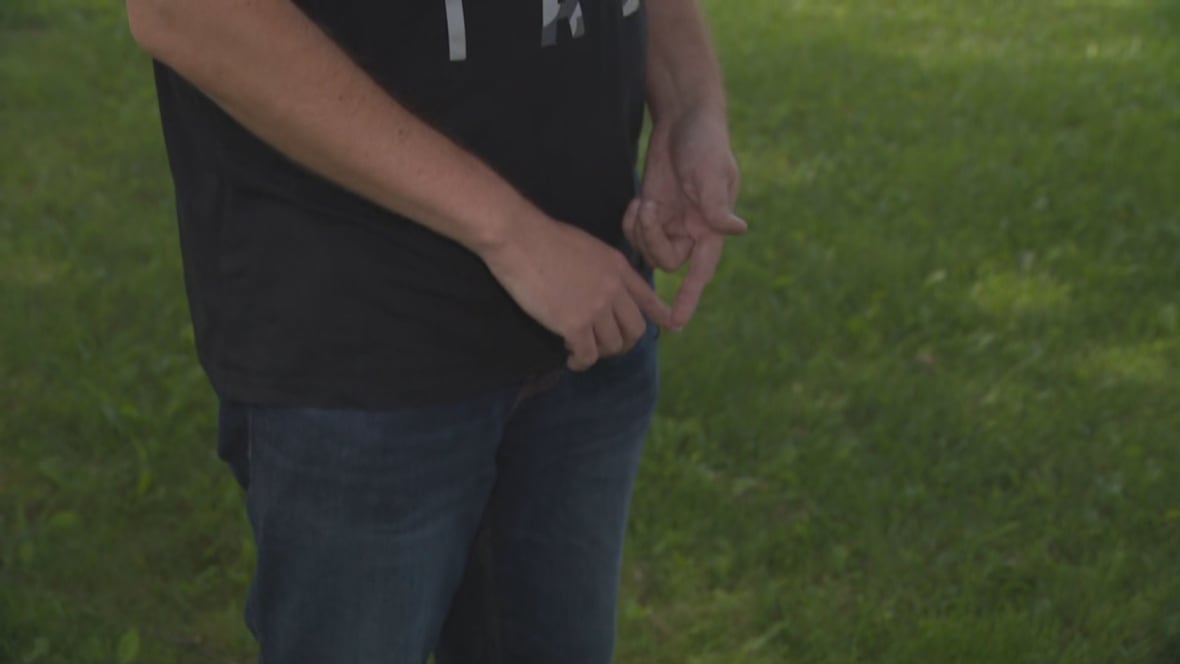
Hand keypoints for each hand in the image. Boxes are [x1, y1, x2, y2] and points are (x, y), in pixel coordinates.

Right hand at [483, 212, 673, 370]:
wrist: (520, 239)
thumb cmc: (543, 238)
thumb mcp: (588, 247)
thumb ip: (601, 269)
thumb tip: (599, 289)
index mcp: (618, 267)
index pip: (648, 297)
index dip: (661, 314)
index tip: (673, 326)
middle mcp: (614, 289)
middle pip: (635, 329)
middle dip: (624, 342)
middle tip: (606, 346)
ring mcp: (596, 307)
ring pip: (612, 345)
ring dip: (599, 352)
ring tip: (581, 349)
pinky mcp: (574, 324)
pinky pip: (587, 354)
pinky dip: (580, 361)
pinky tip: (571, 359)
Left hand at [623, 109, 745, 327]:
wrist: (685, 117)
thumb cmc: (705, 142)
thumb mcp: (710, 173)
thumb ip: (717, 205)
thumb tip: (737, 229)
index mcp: (712, 228)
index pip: (701, 272)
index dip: (690, 298)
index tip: (676, 323)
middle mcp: (692, 230)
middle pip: (667, 261)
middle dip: (652, 243)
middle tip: (648, 211)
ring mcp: (670, 220)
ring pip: (648, 249)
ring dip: (640, 231)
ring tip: (643, 203)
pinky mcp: (653, 207)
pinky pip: (637, 231)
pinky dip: (632, 221)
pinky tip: (636, 201)